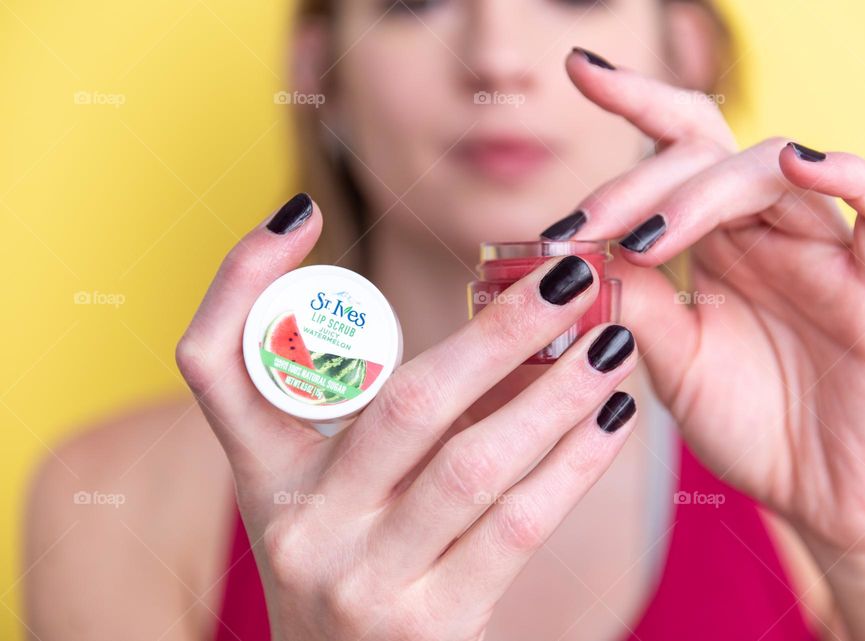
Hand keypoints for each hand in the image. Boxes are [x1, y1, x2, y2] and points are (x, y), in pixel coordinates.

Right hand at [176, 196, 639, 640]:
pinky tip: (612, 421)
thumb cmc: (349, 564)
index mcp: (262, 474)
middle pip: (400, 402)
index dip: (240, 281)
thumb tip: (496, 323)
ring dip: (553, 394)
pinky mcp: (428, 628)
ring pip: (472, 463)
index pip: (212, 363)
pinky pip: (514, 528)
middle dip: (495, 331)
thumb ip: (376, 416)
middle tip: (567, 277)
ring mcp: (360, 579)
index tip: (303, 211)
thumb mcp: (327, 493)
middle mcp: (299, 522)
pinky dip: (570, 466)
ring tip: (610, 344)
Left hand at [552, 48, 864, 639]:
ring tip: (643, 236)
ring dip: (700, 190)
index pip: (677, 152)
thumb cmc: (750, 426)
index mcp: (719, 243)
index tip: (577, 68)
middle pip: (709, 153)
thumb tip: (577, 249)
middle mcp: (770, 233)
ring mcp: (830, 253)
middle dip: (638, 176)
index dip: (633, 102)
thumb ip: (634, 300)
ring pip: (772, 172)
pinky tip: (797, 162)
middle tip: (582, 224)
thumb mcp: (669, 359)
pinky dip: (849, 173)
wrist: (823, 500)